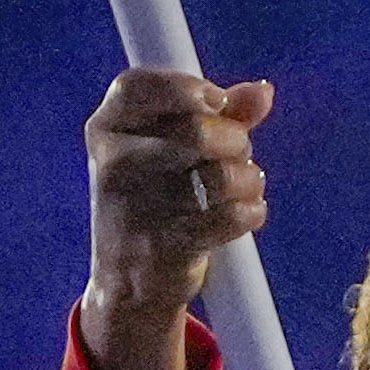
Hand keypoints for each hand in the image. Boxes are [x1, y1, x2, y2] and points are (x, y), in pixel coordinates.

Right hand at [79, 70, 266, 369]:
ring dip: (248, 177)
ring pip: (218, 175)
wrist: (129, 283)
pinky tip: (248, 213)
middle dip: (235, 140)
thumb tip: (263, 92)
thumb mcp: (174, 147)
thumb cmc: (157, 198)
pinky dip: (251, 212)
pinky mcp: (163, 250)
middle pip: (195, 131)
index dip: (184, 87)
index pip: (134, 86)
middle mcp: (111, 165)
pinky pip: (230, 217)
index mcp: (106, 130)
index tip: (217, 100)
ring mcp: (134, 210)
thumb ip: (221, 113)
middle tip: (238, 153)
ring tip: (247, 184)